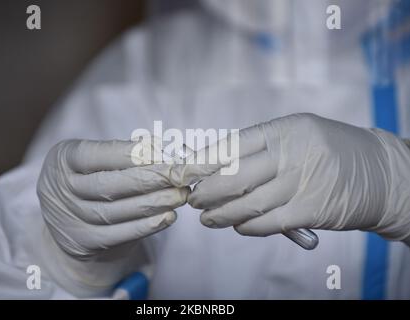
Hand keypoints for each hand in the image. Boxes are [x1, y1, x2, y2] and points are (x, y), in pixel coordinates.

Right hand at [36, 139, 187, 294]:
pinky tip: (169, 216)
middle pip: (109, 186)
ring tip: (180, 194)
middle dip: (150, 179)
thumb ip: (127, 151)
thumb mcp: (98, 158)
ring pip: (116, 212)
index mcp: (63, 159)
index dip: (133, 153)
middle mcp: (61, 189)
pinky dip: (146, 226)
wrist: (68, 215)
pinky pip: (118, 235)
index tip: (165, 152)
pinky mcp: (83, 243)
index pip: (99, 154)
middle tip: (179, 175)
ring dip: (154, 203)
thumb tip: (166, 148)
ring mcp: (70, 218)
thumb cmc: (92, 175)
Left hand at [186, 113, 409, 242]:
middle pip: (233, 177)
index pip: (230, 146)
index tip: (182, 173)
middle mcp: (290, 154)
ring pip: (247, 203)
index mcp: (282, 130)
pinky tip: (237, 226)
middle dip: (205, 192)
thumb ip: (258, 150)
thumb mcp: (294, 135)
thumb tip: (214, 167)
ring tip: (207, 218)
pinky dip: (246, 227)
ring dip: (220, 214)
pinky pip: (267, 223)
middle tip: (194, 200)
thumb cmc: (327, 150)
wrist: (378, 171)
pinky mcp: (311, 210)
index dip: (201, 162)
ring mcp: (301, 182)